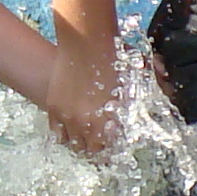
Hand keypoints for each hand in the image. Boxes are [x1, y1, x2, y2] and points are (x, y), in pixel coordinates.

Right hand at [45, 35, 125, 155]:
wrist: (86, 43)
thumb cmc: (114, 61)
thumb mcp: (133, 86)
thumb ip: (136, 107)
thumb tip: (142, 119)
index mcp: (108, 121)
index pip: (110, 152)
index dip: (113, 152)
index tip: (115, 149)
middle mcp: (86, 124)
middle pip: (90, 153)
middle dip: (97, 151)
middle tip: (103, 145)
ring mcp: (67, 117)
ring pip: (73, 145)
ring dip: (81, 144)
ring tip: (88, 137)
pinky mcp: (53, 108)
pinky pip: (57, 133)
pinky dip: (65, 134)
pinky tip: (73, 128)